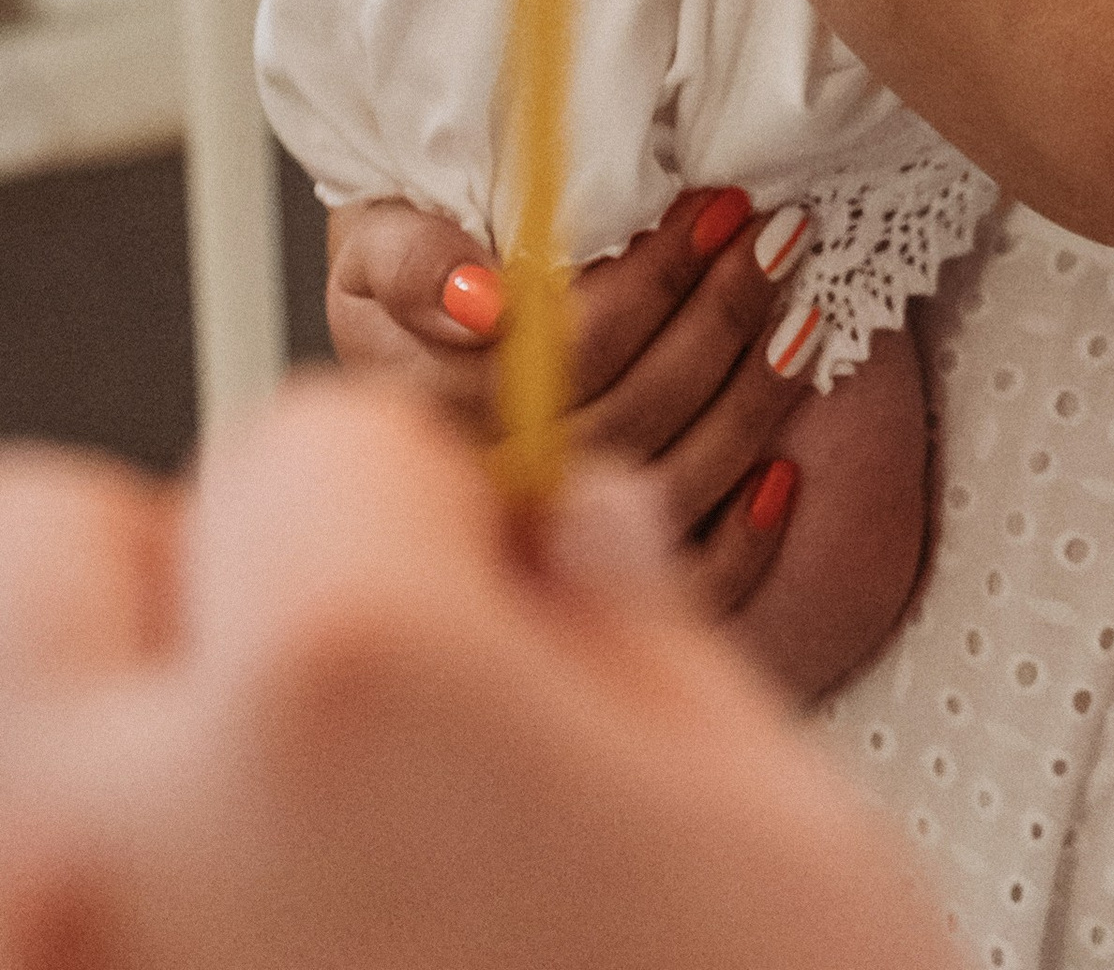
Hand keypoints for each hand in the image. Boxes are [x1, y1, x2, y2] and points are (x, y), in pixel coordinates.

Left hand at [0, 377, 942, 969]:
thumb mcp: (783, 853)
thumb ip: (637, 658)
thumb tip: (571, 562)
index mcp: (348, 696)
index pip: (313, 445)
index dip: (427, 513)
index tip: (475, 586)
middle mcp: (121, 834)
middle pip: (42, 553)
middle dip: (174, 602)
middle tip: (309, 722)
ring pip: (1, 764)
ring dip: (100, 789)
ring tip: (253, 907)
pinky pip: (20, 934)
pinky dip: (95, 943)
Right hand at [326, 187, 819, 621]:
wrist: (397, 348)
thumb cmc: (405, 275)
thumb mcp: (372, 243)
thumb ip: (413, 264)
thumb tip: (486, 301)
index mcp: (437, 410)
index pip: (573, 350)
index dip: (658, 279)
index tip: (720, 207)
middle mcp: (493, 491)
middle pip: (633, 415)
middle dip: (721, 318)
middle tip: (778, 236)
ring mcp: (544, 549)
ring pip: (668, 491)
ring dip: (750, 403)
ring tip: (800, 316)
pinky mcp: (592, 592)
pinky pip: (680, 591)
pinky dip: (743, 541)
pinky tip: (785, 474)